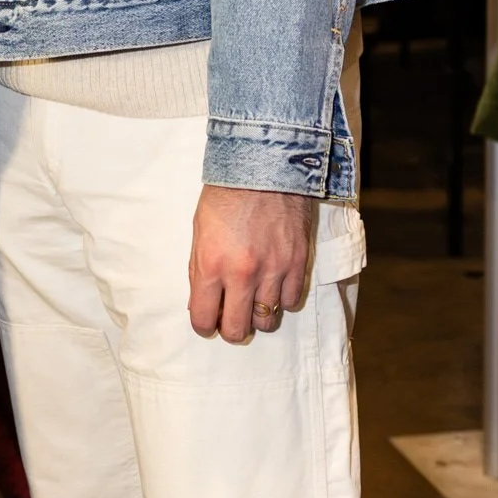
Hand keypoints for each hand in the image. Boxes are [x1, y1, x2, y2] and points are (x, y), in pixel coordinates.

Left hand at [189, 186, 317, 344]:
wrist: (265, 167)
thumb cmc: (226, 197)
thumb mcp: (199, 233)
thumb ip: (199, 271)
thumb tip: (201, 304)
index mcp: (211, 265)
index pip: (204, 319)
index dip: (204, 326)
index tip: (207, 321)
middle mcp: (242, 273)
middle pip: (237, 329)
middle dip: (231, 329)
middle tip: (231, 317)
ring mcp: (273, 270)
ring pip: (267, 320)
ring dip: (257, 314)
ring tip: (253, 299)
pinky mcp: (298, 263)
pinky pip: (291, 302)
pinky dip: (281, 299)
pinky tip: (274, 285)